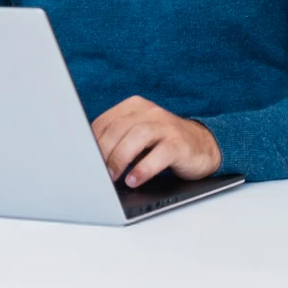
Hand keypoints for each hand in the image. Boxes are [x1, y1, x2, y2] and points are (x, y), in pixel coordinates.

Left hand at [91, 95, 221, 186]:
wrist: (203, 146)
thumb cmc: (163, 143)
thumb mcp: (138, 136)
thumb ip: (118, 140)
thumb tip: (89, 158)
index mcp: (135, 107)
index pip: (105, 121)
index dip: (92, 142)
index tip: (84, 160)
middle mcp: (150, 112)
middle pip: (119, 128)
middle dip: (104, 152)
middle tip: (97, 172)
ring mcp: (166, 126)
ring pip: (138, 136)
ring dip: (121, 158)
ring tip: (112, 177)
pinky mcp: (179, 143)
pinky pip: (160, 154)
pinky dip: (144, 168)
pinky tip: (134, 180)